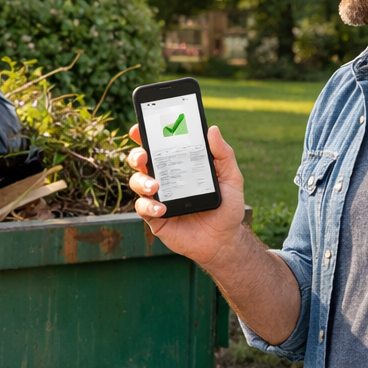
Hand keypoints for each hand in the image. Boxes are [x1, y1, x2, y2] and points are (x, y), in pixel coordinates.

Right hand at [127, 123, 246, 268]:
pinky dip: (148, 206)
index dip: (146, 134)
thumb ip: (223, 154)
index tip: (139, 127)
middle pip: (141, 161)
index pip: (159, 146)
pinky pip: (142, 208)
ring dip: (141, 181)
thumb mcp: (231, 178)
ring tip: (154, 187)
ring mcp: (158, 197)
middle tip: (143, 156)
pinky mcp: (155, 217)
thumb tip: (212, 130)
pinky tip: (162, 209)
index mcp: (179, 165)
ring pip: (136, 182)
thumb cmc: (227, 208)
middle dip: (136, 155)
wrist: (223, 240)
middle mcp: (165, 178)